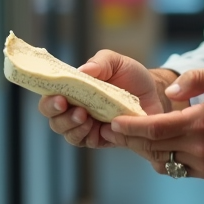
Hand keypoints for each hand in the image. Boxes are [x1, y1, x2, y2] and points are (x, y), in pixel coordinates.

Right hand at [37, 49, 166, 147]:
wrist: (154, 93)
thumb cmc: (130, 75)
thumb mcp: (115, 62)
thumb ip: (99, 62)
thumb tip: (82, 70)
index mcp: (73, 89)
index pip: (50, 97)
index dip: (49, 101)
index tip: (59, 98)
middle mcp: (75, 109)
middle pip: (54, 120)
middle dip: (60, 117)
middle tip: (76, 110)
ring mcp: (86, 125)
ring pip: (68, 134)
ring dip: (73, 128)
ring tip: (86, 117)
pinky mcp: (101, 138)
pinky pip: (87, 142)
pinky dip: (88, 136)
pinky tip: (98, 129)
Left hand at [104, 64, 203, 179]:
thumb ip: (196, 77)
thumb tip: (170, 89)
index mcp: (201, 122)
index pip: (155, 128)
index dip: (131, 127)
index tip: (113, 122)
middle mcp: (200, 147)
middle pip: (154, 147)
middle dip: (130, 139)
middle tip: (111, 130)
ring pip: (163, 160)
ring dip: (144, 151)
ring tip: (129, 138)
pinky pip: (178, 168)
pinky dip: (163, 158)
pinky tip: (156, 146)